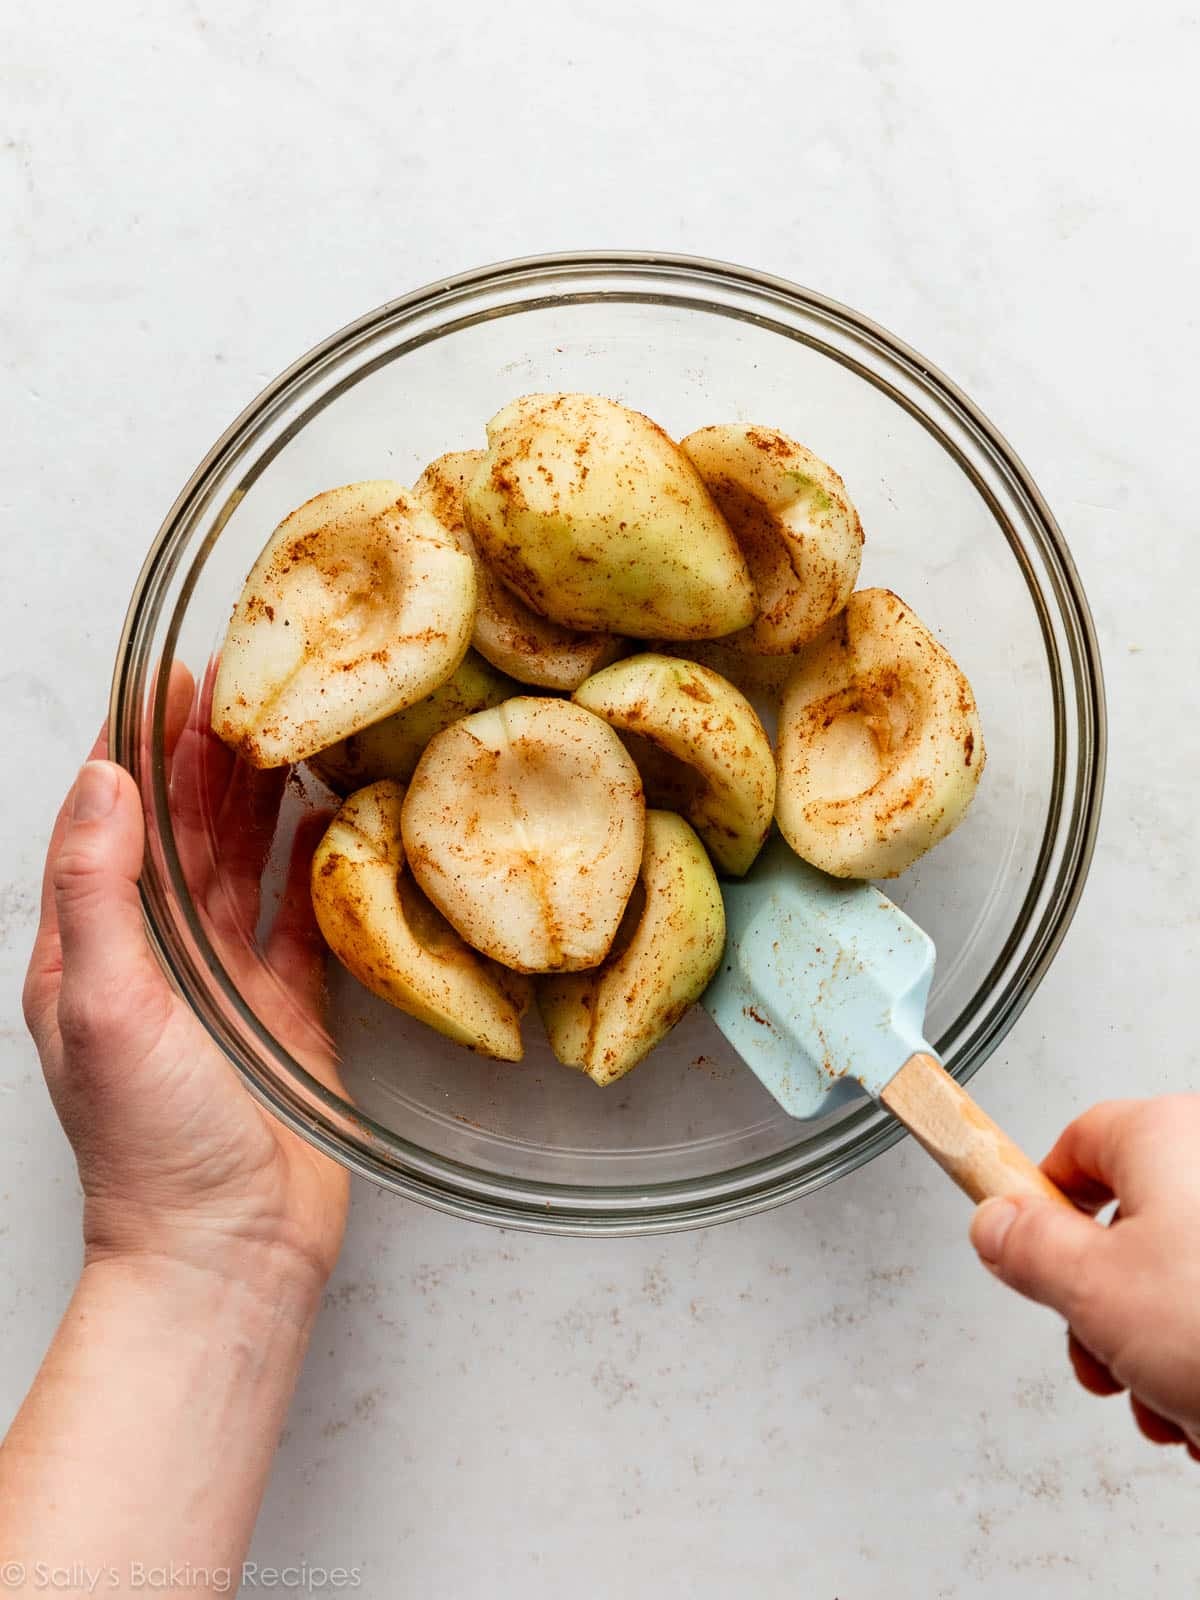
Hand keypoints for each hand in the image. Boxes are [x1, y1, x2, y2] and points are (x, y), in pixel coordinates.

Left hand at [22, 666, 347, 1309]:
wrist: (226, 1251)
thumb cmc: (151, 1142)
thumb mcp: (103, 1003)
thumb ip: (100, 888)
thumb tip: (102, 777)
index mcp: (93, 947)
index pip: (112, 819)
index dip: (138, 744)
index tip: (171, 676)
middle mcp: (159, 954)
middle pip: (184, 830)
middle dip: (209, 754)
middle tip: (252, 684)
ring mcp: (227, 980)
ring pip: (245, 864)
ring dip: (265, 798)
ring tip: (297, 730)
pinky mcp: (291, 1007)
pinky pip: (306, 917)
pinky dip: (319, 866)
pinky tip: (340, 820)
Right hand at [970, 1096, 1199, 1457]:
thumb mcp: (1094, 1291)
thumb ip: (1027, 1248)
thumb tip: (995, 1223)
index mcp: (1169, 1136)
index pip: (1074, 1145)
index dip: (1037, 1203)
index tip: (1019, 1246)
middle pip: (1130, 1225)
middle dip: (1105, 1312)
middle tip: (1103, 1359)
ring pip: (1183, 1278)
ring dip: (1159, 1352)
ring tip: (1172, 1403)